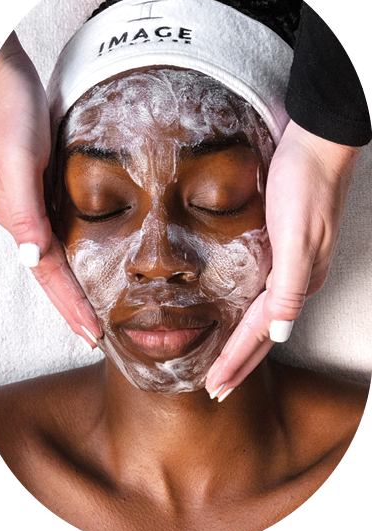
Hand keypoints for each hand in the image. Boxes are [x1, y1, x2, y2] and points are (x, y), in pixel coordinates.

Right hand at [0, 31, 101, 346]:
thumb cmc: (7, 110)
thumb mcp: (14, 158)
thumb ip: (23, 209)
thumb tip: (32, 258)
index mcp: (19, 216)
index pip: (48, 274)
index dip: (70, 305)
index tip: (92, 334)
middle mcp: (25, 217)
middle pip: (51, 274)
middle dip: (72, 307)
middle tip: (95, 336)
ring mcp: (32, 204)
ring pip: (55, 258)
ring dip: (73, 288)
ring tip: (92, 312)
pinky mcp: (41, 188)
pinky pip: (60, 234)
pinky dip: (74, 258)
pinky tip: (86, 263)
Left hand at [206, 119, 360, 400]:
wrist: (316, 141)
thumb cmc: (304, 184)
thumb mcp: (297, 237)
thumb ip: (290, 288)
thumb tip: (281, 334)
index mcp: (298, 282)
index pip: (261, 335)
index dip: (236, 362)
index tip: (214, 386)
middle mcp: (296, 279)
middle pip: (264, 334)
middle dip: (240, 363)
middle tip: (217, 388)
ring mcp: (292, 264)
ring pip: (264, 316)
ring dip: (244, 344)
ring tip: (226, 363)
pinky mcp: (285, 247)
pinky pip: (264, 294)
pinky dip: (248, 314)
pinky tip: (240, 313)